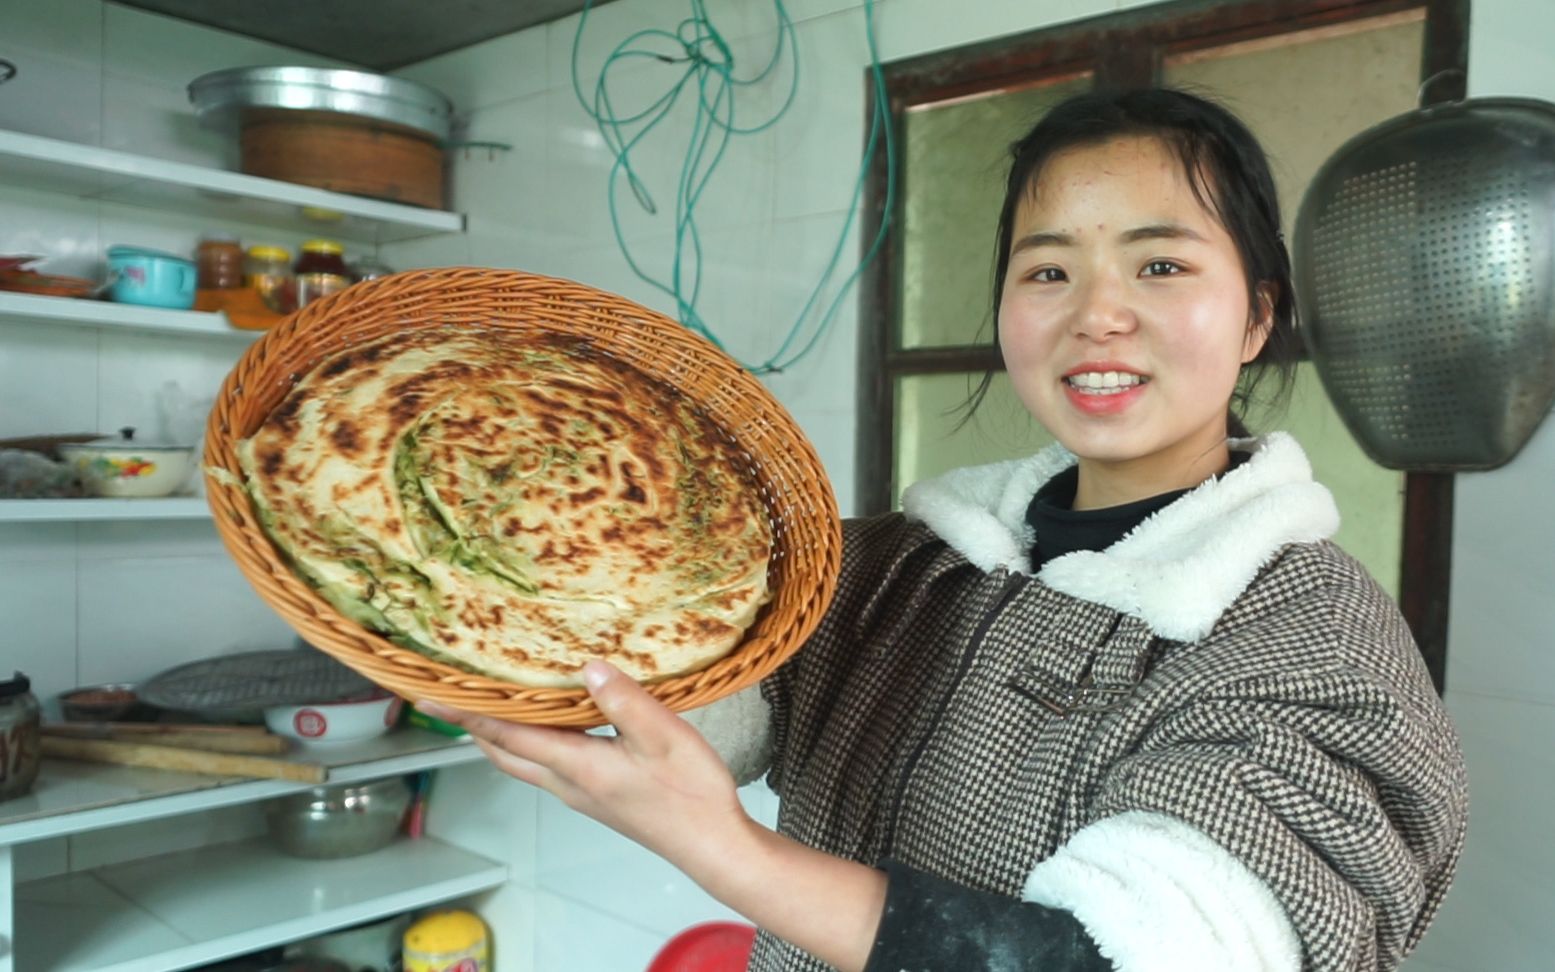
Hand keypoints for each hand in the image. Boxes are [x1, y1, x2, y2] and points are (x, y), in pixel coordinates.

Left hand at [416, 660, 754, 869]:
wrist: (711, 844)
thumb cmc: (690, 793)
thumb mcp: (664, 737)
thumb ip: (624, 701)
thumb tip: (587, 667)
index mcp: (577, 766)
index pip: (507, 735)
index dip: (466, 714)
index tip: (428, 697)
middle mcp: (568, 783)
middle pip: (505, 754)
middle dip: (473, 725)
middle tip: (451, 696)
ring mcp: (582, 793)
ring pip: (524, 761)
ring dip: (500, 734)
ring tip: (491, 702)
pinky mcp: (598, 795)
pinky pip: (548, 763)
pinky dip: (531, 741)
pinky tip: (550, 722)